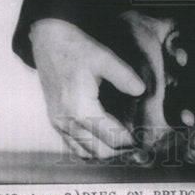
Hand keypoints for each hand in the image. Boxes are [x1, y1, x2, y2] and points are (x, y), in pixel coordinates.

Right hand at [30, 18, 144, 158]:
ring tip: (124, 139)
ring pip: (86, 153)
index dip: (132, 139)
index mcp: (80, 109)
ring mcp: (59, 123)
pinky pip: (73, 145)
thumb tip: (141, 92)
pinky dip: (90, 147)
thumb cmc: (75, 48)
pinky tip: (103, 136)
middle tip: (139, 139)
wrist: (48, 41)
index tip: (146, 135)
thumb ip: (124, 76)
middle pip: (101, 152)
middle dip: (121, 149)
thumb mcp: (103, 57)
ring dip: (106, 150)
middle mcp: (67, 122)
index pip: (112, 138)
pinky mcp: (55, 120)